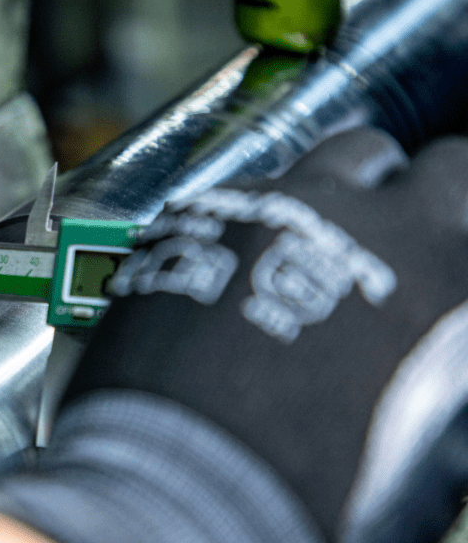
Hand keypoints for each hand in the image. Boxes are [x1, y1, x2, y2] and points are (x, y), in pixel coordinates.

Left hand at [65, 128, 467, 541]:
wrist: (192, 470)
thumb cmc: (320, 472)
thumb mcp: (429, 416)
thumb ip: (435, 343)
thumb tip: (429, 326)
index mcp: (431, 257)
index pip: (461, 176)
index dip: (450, 201)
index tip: (437, 224)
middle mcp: (349, 212)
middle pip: (381, 157)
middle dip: (384, 186)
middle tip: (371, 234)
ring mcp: (261, 205)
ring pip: (303, 166)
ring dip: (311, 198)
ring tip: (293, 252)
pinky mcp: (189, 220)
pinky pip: (231, 199)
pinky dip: (241, 224)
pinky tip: (226, 273)